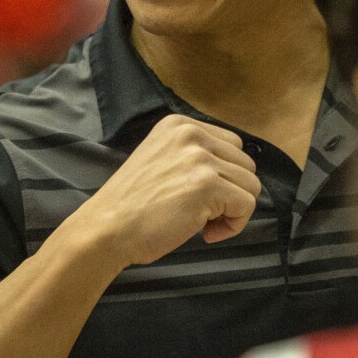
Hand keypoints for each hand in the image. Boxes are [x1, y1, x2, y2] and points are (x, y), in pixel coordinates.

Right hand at [61, 114, 261, 267]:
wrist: (107, 228)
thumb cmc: (131, 205)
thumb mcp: (161, 159)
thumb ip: (193, 156)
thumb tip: (233, 172)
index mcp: (179, 124)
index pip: (231, 146)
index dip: (223, 176)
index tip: (197, 195)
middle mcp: (191, 134)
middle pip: (245, 164)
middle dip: (230, 192)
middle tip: (200, 212)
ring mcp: (200, 158)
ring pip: (251, 185)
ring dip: (232, 210)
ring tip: (202, 222)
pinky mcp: (208, 184)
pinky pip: (247, 205)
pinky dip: (233, 225)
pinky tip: (205, 232)